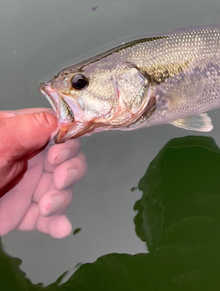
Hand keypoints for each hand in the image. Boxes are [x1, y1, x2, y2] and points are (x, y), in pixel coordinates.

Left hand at [0, 109, 86, 237]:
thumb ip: (28, 127)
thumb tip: (59, 118)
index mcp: (22, 134)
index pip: (58, 130)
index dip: (66, 141)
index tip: (58, 154)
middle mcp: (29, 158)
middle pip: (68, 158)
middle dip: (69, 170)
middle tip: (58, 179)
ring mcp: (28, 186)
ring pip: (62, 188)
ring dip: (61, 198)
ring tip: (46, 207)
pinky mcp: (25, 212)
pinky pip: (50, 217)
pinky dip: (57, 223)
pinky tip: (59, 228)